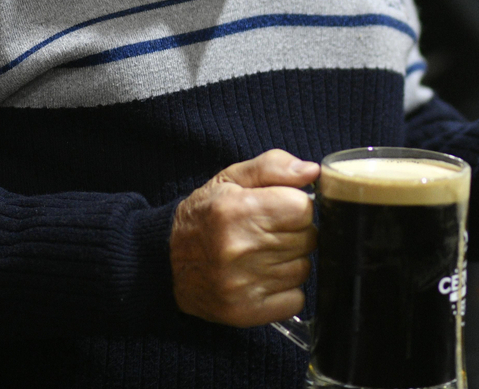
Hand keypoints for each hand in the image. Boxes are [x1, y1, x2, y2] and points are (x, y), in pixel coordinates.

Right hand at [171, 149, 319, 326]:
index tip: (280, 209)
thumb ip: (274, 166)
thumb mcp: (232, 178)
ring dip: (290, 261)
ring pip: (303, 269)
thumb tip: (312, 172)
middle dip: (293, 233)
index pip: (304, 209)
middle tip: (268, 232)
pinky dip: (286, 290)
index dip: (296, 206)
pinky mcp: (246, 312)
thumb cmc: (204, 215)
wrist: (166, 261)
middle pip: (307, 239)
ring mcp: (242, 285)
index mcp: (236, 210)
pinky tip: (263, 278)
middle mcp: (239, 249)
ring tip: (263, 254)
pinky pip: (295, 299)